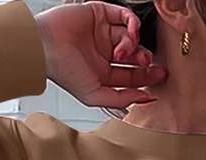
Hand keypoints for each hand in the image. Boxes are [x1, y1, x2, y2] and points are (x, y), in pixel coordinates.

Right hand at [34, 1, 167, 108]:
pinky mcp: (101, 13)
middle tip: (147, 64)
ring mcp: (103, 32)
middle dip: (144, 61)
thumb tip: (144, 99)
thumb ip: (120, 98)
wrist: (46, 46)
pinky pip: (125, 15)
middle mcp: (104, 53)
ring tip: (124, 51)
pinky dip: (133, 23)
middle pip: (135, 56)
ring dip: (134, 44)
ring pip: (131, 36)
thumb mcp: (94, 95)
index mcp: (103, 73)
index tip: (159, 79)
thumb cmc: (64, 71)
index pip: (131, 75)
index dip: (146, 78)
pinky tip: (131, 32)